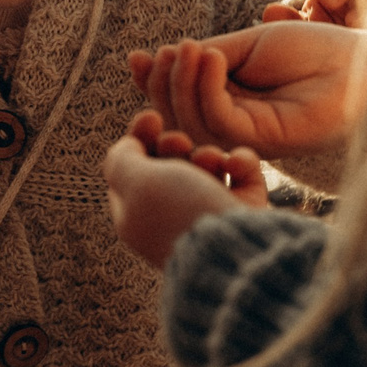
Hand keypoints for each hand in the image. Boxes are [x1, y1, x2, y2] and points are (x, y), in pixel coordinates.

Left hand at [104, 111, 263, 266]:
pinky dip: (241, 162)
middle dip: (173, 144)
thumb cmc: (180, 214)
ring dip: (207, 153)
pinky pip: (241, 173)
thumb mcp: (136, 182)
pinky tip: (235, 164)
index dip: (138, 139)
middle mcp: (172, 217)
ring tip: (211, 160)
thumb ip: (121, 159)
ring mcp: (209, 214)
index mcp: (138, 217)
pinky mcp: (244, 211)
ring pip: (206, 165)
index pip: (132, 170)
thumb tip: (128, 145)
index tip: (151, 117)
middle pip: (169, 164)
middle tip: (179, 141)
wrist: (238, 249)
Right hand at [127, 21, 366, 155]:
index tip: (137, 57)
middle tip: (168, 50)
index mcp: (228, 106)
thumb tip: (152, 57)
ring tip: (191, 47)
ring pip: (192, 122)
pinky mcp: (262, 141)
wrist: (358, 61)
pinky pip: (218, 119)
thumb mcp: (247, 46)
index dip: (152, 83)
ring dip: (182, 81)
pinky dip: (206, 87)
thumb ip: (204, 57)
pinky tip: (212, 57)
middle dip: (162, 84)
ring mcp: (247, 138)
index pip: (176, 103)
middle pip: (177, 118)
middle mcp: (234, 128)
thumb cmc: (313, 50)